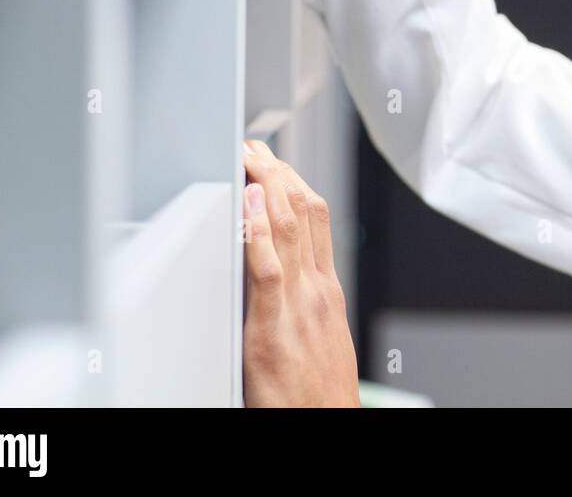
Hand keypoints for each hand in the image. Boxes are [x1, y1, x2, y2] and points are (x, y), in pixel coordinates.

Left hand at [242, 140, 359, 406]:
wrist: (327, 425)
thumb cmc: (318, 393)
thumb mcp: (319, 335)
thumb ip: (302, 299)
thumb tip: (278, 269)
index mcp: (326, 290)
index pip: (316, 217)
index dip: (293, 180)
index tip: (273, 159)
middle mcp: (315, 289)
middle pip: (301, 212)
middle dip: (276, 171)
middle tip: (253, 145)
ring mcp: (297, 306)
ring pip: (286, 229)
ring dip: (264, 185)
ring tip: (248, 157)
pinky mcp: (272, 330)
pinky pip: (266, 270)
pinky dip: (256, 233)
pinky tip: (245, 205)